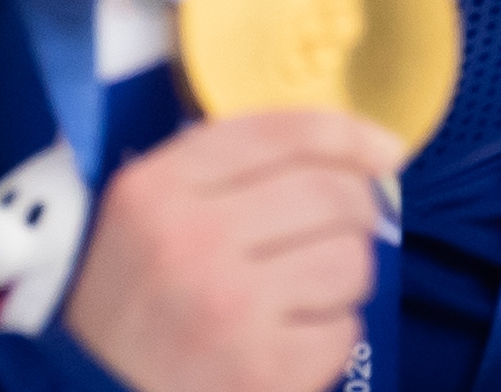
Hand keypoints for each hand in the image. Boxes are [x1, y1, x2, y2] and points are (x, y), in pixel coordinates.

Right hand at [60, 104, 405, 391]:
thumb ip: (209, 173)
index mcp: (155, 189)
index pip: (278, 133)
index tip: (383, 150)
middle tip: (346, 230)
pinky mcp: (261, 372)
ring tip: (312, 289)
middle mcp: (194, 240)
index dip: (347, 134)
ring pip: (348, 260)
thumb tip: (325, 149)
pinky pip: (342, 331)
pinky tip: (294, 339)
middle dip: (356, 210)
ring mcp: (230, 308)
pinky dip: (330, 335)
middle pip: (330, 195)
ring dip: (344, 275)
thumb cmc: (117, 312)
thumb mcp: (134, 220)